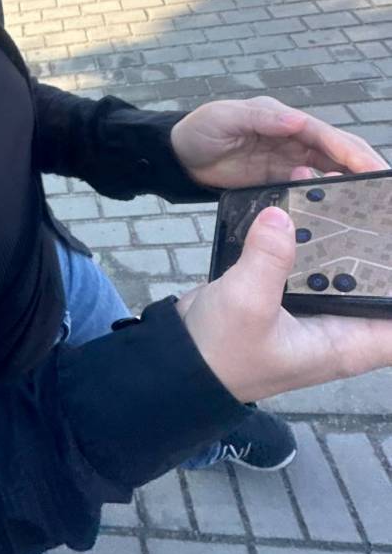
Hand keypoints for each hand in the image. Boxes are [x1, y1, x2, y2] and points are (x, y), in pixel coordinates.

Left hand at [170, 96, 386, 189]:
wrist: (179, 157)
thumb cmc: (200, 129)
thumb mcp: (225, 117)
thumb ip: (260, 118)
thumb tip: (298, 121)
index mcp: (283, 119)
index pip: (325, 135)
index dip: (351, 152)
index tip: (373, 169)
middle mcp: (292, 138)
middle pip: (337, 153)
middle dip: (363, 167)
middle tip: (384, 190)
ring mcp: (288, 161)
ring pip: (330, 171)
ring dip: (351, 184)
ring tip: (373, 203)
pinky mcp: (280, 181)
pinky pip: (310, 188)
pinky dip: (328, 196)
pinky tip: (341, 212)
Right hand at [175, 206, 391, 401]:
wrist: (182, 359)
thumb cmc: (220, 352)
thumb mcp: (247, 303)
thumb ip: (268, 258)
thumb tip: (281, 215)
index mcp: (346, 343)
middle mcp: (339, 326)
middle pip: (380, 284)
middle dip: (378, 248)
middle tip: (371, 204)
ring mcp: (315, 308)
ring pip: (347, 267)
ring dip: (346, 235)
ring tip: (342, 194)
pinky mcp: (291, 292)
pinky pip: (314, 260)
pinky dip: (313, 236)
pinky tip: (307, 204)